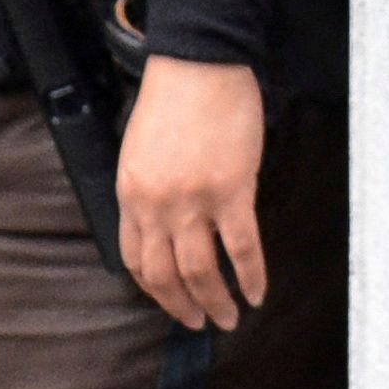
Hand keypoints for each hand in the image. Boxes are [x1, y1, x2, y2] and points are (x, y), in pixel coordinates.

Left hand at [116, 55, 267, 331]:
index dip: (153, 288)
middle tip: (200, 323)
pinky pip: (241, 248)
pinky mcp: (231, 192)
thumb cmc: (173, 101)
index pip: (136, 258)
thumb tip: (162, 223)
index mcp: (130, 194)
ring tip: (229, 319)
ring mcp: (192, 201)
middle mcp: (155, 205)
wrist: (198, 65)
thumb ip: (147, 190)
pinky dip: (251, 276)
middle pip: (165, 274)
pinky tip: (258, 292)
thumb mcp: (141, 151)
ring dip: (216, 301)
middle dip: (182, 306)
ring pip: (201, 270)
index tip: (169, 301)